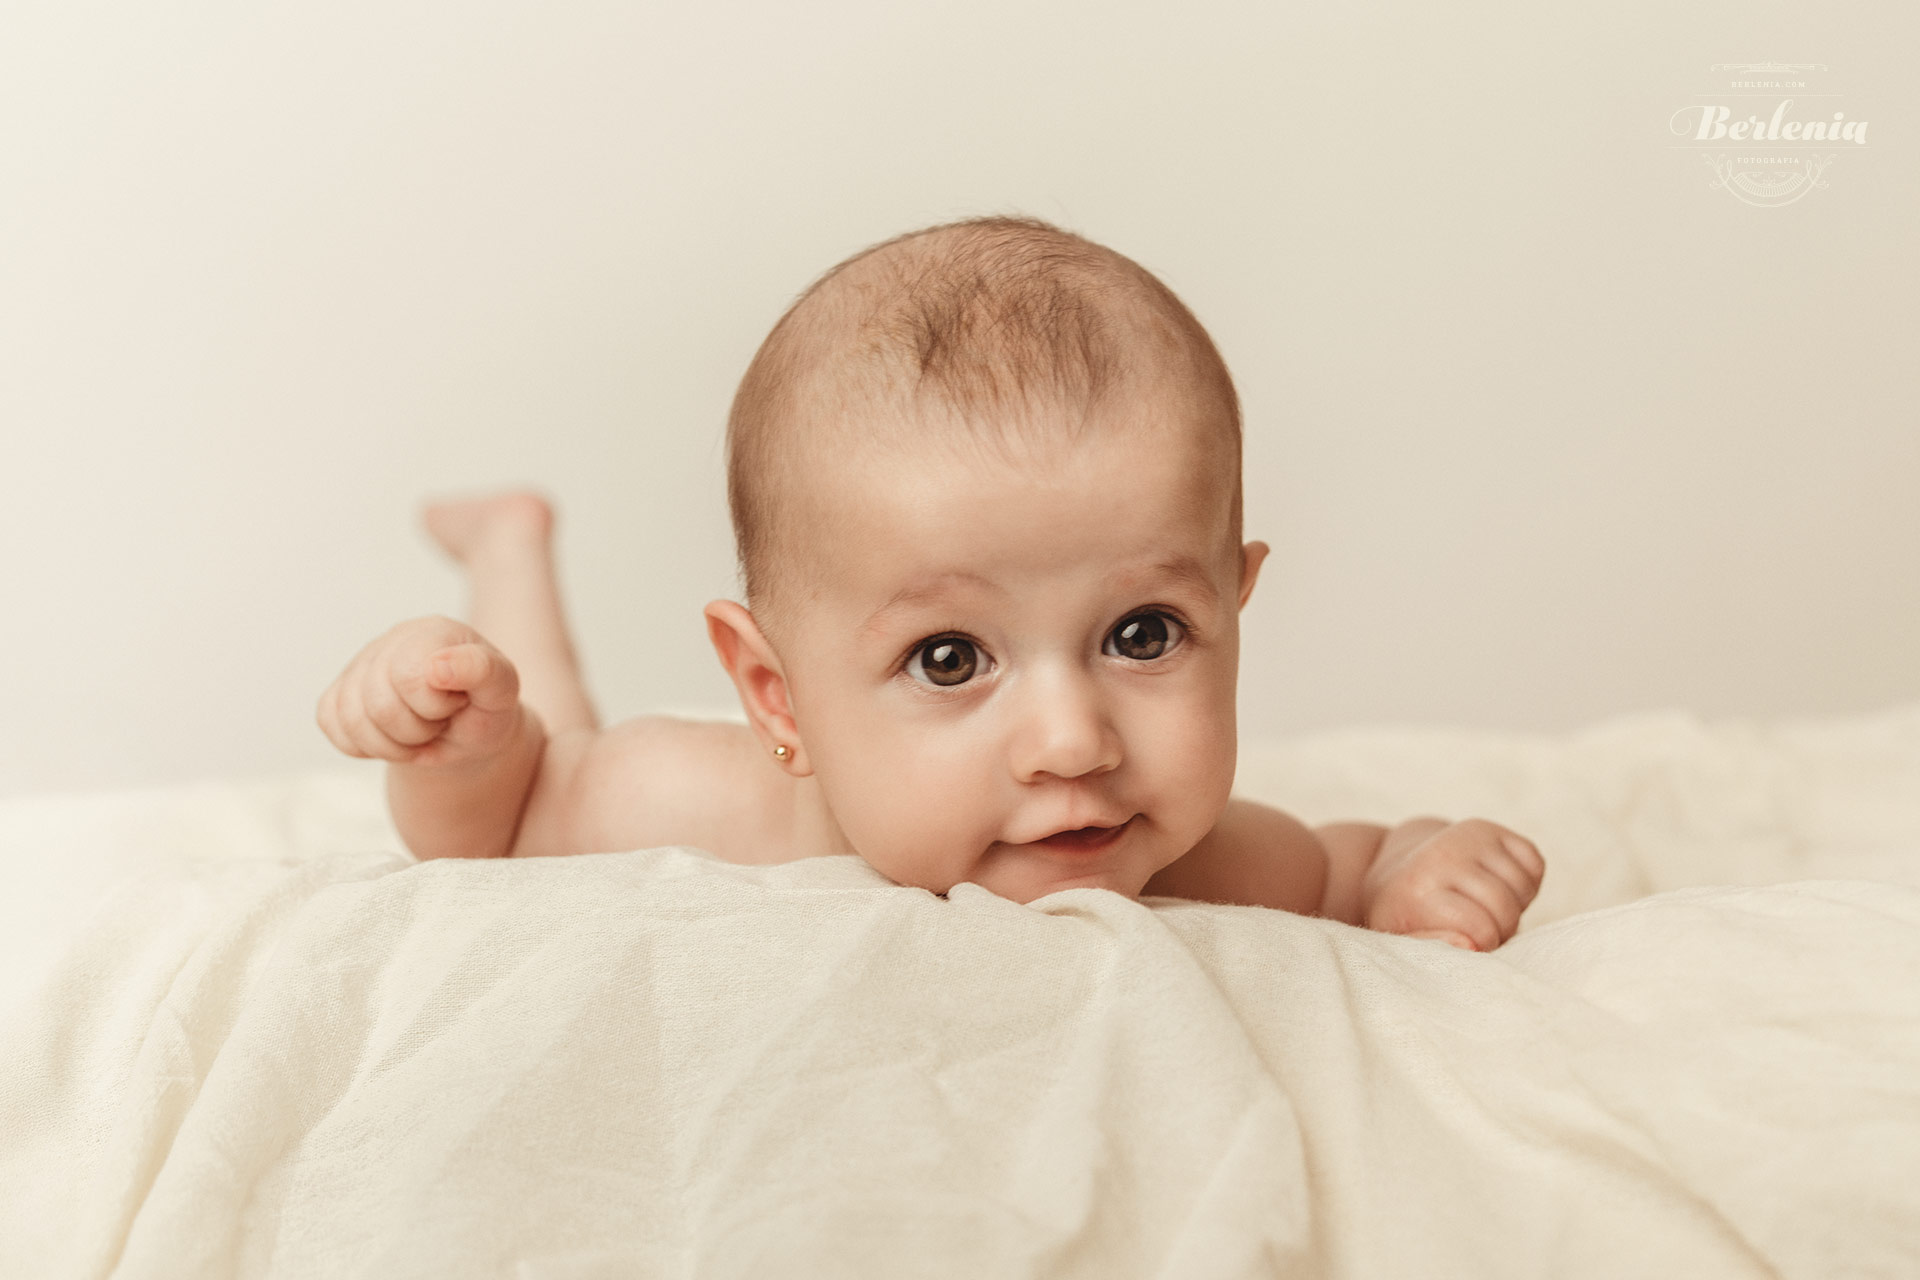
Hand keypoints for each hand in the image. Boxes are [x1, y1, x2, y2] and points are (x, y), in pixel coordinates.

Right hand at [317, 616, 524, 767]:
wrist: (469, 731)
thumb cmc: (486, 708)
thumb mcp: (503, 691)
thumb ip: (481, 670)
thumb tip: (436, 666)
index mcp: (434, 631)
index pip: (408, 675)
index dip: (432, 706)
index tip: (456, 704)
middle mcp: (393, 640)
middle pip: (377, 704)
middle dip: (415, 731)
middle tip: (438, 723)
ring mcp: (362, 664)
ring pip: (349, 717)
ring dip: (390, 744)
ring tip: (419, 733)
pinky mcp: (340, 689)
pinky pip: (330, 723)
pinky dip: (363, 745)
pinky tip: (392, 737)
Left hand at [1362, 818, 1544, 950]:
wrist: (1400, 871)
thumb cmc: (1407, 916)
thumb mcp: (1405, 940)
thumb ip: (1432, 947)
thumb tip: (1470, 946)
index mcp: (1418, 891)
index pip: (1481, 930)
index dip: (1484, 944)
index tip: (1467, 941)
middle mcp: (1443, 857)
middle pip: (1505, 909)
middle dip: (1502, 929)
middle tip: (1480, 927)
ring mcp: (1468, 838)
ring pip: (1523, 887)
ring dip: (1515, 906)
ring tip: (1486, 907)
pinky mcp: (1489, 828)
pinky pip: (1535, 864)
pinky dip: (1527, 882)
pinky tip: (1499, 886)